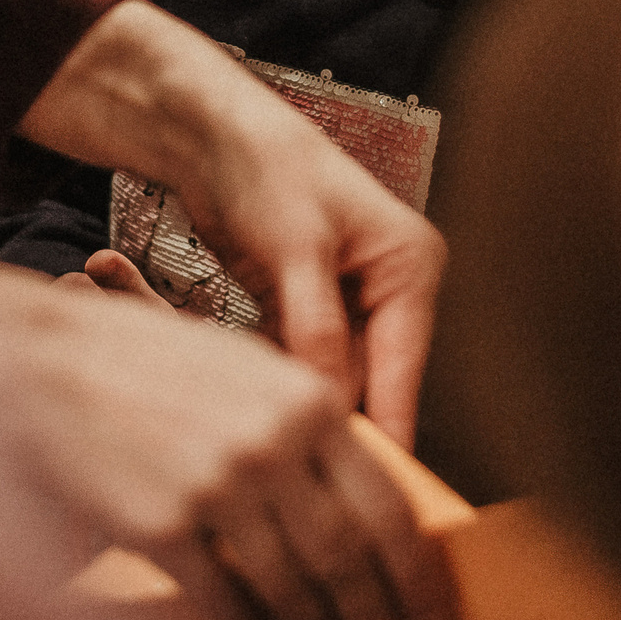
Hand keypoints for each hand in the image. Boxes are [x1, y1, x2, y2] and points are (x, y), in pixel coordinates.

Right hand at [0, 255, 457, 619]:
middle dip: (379, 612)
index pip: (388, 504)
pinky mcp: (166, 527)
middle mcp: (274, 443)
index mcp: (308, 400)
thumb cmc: (144, 363)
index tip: (434, 605)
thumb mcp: (246, 368)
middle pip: (349, 556)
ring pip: (292, 587)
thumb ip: (306, 425)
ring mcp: (219, 487)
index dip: (418, 569)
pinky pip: (225, 599)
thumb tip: (364, 495)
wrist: (42, 365)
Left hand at [18, 0, 447, 445]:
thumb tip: (333, 408)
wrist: (209, 129)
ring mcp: (348, 300)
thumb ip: (317, 328)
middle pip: (372, 380)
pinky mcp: (306, 307)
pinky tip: (251, 410)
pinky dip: (278, 381)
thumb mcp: (296, 247)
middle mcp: (390, 286)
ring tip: (277, 454)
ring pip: (333, 378)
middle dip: (340, 425)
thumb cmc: (265, 165)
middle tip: (310, 484)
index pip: (405, 367)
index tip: (374, 490)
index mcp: (411, 265)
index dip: (388, 429)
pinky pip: (300, 362)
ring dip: (304, 406)